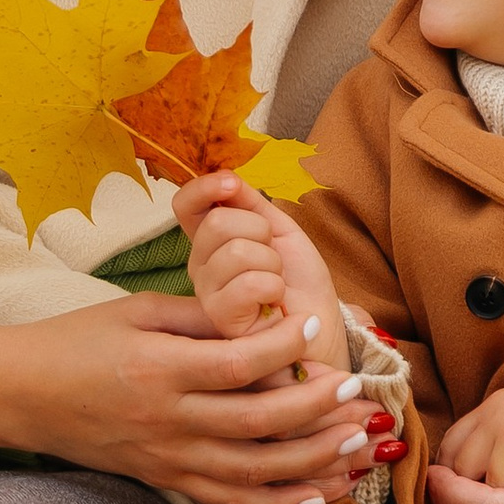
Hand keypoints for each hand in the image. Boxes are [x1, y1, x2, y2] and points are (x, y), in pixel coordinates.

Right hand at [0, 296, 385, 503]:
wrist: (21, 393)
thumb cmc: (77, 340)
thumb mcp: (137, 310)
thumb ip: (203, 317)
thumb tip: (266, 317)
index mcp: (159, 368)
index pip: (240, 363)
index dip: (286, 346)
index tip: (315, 324)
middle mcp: (168, 421)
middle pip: (260, 424)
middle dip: (319, 410)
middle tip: (359, 391)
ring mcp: (168, 458)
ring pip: (256, 472)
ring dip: (316, 463)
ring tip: (360, 447)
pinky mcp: (167, 481)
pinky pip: (231, 502)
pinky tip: (319, 495)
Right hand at [170, 171, 349, 370]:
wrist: (319, 324)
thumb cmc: (299, 281)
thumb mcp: (278, 229)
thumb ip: (251, 203)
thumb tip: (228, 178)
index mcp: (211, 242)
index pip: (185, 205)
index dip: (204, 188)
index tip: (232, 184)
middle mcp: (201, 266)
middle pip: (217, 222)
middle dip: (261, 232)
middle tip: (273, 258)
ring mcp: (208, 293)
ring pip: (236, 251)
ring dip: (272, 263)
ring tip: (275, 283)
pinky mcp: (222, 319)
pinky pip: (249, 282)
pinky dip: (274, 286)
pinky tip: (274, 302)